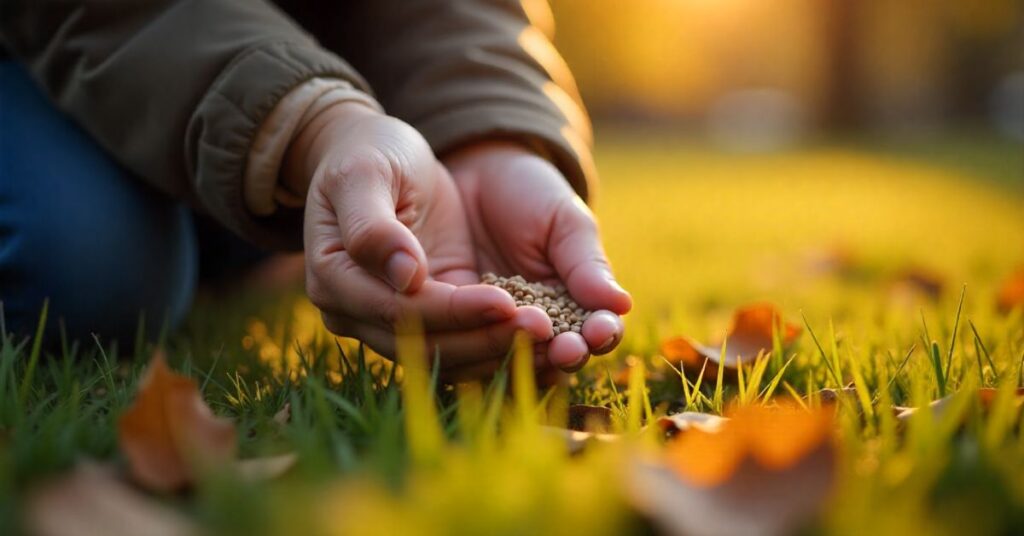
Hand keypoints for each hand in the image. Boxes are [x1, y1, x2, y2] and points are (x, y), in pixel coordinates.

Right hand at [288, 104, 551, 370]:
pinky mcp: (429, 316)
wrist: (378, 153)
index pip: (399, 311)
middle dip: (487, 341)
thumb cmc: (368, 154)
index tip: (505, 301)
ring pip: (450, 357)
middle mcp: (357, 312)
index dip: (453, 311)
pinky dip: (504, 349)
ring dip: (502, 354)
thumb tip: (405, 277)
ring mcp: (392, 321)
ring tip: (557, 344)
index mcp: (333, 278)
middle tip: (545, 330)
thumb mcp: (364, 173)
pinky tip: (548, 345)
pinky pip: (465, 345)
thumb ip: (373, 225)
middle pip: (427, 346)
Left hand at [443, 141, 631, 372]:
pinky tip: (483, 340)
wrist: (474, 174)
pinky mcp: (451, 323)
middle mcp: (537, 327)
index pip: (595, 331)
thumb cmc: (531, 196)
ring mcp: (493, 329)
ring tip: (530, 341)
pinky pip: (465, 347)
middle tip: (567, 349)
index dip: (601, 334)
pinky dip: (476, 349)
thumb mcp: (564, 223)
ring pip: (513, 359)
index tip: (600, 330)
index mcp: (573, 305)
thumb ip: (587, 265)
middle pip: (558, 356)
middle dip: (566, 354)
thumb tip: (622, 304)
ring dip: (524, 356)